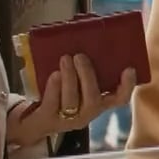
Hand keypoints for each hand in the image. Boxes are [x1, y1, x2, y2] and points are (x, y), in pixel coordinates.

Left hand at [10, 54, 137, 149]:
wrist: (30, 120)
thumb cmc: (57, 94)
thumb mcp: (74, 84)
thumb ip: (82, 70)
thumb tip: (86, 37)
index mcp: (98, 104)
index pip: (119, 100)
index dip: (127, 86)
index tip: (129, 69)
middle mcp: (86, 115)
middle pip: (93, 99)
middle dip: (87, 76)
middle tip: (79, 56)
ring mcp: (67, 120)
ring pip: (72, 101)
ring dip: (70, 78)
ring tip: (65, 59)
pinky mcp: (48, 120)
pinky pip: (53, 104)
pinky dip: (54, 87)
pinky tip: (54, 74)